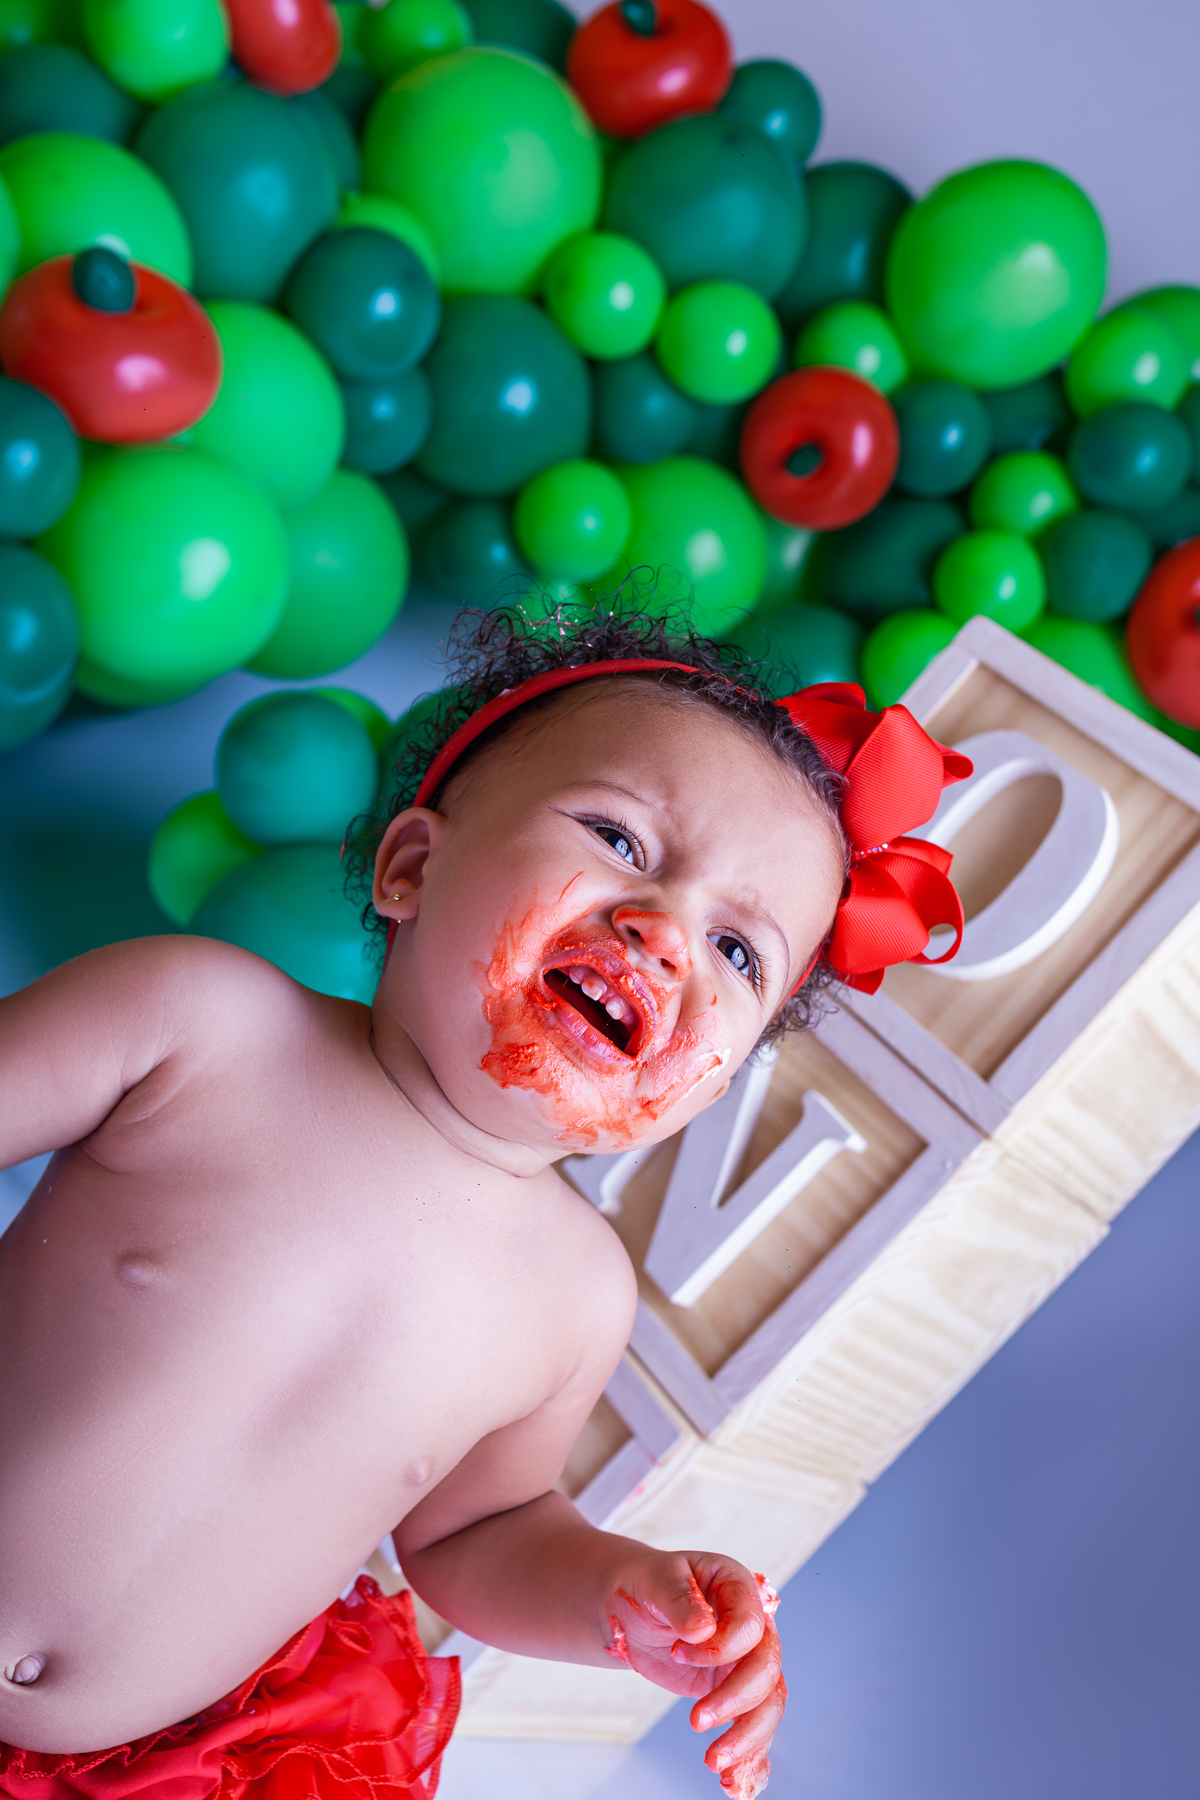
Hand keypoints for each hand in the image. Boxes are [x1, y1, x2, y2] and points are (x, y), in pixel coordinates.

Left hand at [603, 1553, 785, 1795]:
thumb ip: (678, 1600)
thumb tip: (703, 1630)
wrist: (631, 1611)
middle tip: (696, 1722)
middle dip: (737, 1703)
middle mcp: (753, 1628)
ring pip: (767, 1706)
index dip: (720, 1648)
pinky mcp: (733, 1694)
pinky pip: (754, 1727)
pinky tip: (735, 1784)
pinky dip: (751, 1759)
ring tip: (715, 1765)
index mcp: (738, 1589)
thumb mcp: (653, 1581)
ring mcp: (746, 1663)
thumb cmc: (645, 1586)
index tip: (677, 1652)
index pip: (750, 1627)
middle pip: (767, 1672)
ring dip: (747, 1740)